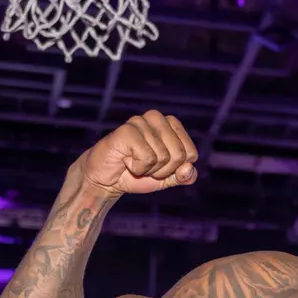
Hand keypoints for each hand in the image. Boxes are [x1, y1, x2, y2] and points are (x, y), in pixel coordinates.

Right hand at [78, 110, 198, 194]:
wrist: (106, 180)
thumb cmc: (137, 174)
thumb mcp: (166, 178)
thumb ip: (183, 176)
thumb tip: (189, 169)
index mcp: (170, 125)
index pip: (191, 153)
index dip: (176, 169)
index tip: (159, 167)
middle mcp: (156, 118)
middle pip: (179, 155)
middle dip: (163, 170)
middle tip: (145, 166)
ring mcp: (140, 121)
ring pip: (163, 157)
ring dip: (148, 169)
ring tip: (133, 162)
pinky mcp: (127, 130)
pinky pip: (147, 158)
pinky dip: (137, 168)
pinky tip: (125, 161)